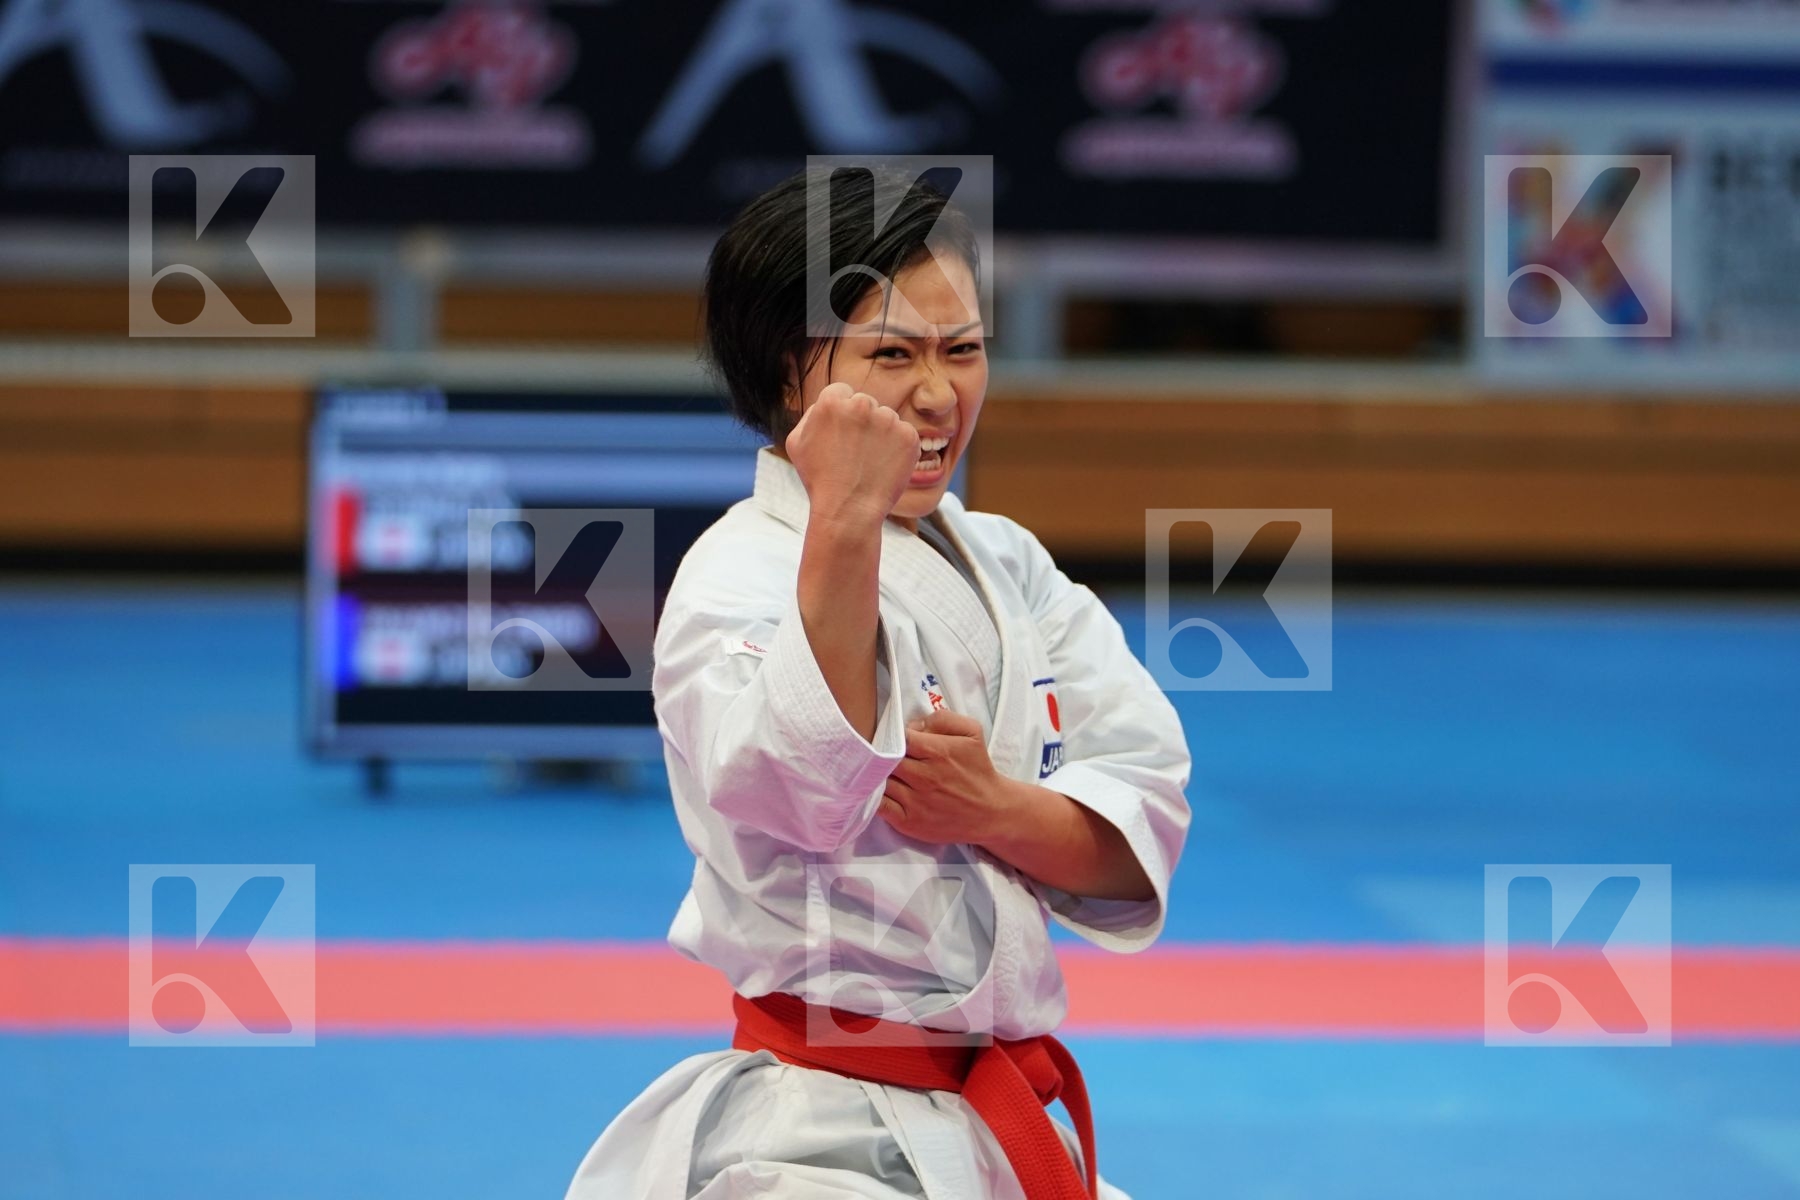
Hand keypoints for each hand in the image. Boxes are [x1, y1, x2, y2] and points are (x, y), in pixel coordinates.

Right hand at [785, 382, 918, 527]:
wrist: (849, 511)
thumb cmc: (819, 480)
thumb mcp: (796, 443)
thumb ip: (811, 415)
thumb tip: (826, 403)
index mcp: (831, 402)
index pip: (842, 393)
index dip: (842, 415)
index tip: (842, 435)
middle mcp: (861, 404)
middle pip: (865, 404)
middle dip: (862, 423)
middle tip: (854, 453)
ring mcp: (888, 419)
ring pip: (886, 418)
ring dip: (880, 435)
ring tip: (868, 463)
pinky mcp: (908, 436)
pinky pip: (903, 435)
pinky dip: (897, 449)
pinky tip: (884, 467)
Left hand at [880, 708, 1021, 844]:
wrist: (990, 812)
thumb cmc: (978, 770)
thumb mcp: (972, 733)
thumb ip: (942, 719)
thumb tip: (914, 725)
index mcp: (938, 752)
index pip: (900, 737)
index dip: (896, 736)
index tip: (899, 740)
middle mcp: (924, 777)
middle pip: (886, 758)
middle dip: (885, 754)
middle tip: (888, 756)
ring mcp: (915, 802)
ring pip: (880, 781)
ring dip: (879, 775)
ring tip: (887, 773)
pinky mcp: (909, 822)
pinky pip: (880, 806)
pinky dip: (876, 797)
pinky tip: (882, 792)